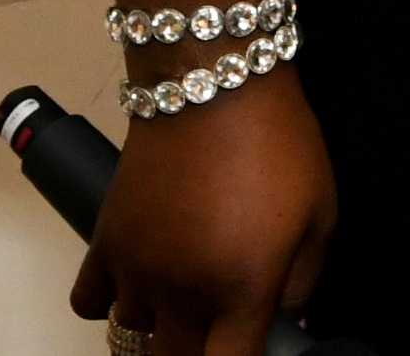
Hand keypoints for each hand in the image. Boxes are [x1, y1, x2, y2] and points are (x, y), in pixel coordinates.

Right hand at [69, 72, 335, 355]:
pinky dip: (108, 300)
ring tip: (182, 295)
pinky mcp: (104, 241)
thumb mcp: (321, 208)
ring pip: (133, 336)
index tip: (247, 344)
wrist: (216, 80)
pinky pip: (88, 302)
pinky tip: (136, 278)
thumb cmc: (279, 140)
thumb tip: (290, 323)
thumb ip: (306, 279)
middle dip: (197, 350)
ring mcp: (137, 271)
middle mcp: (184, 293)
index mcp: (243, 289)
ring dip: (158, 325)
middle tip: (217, 324)